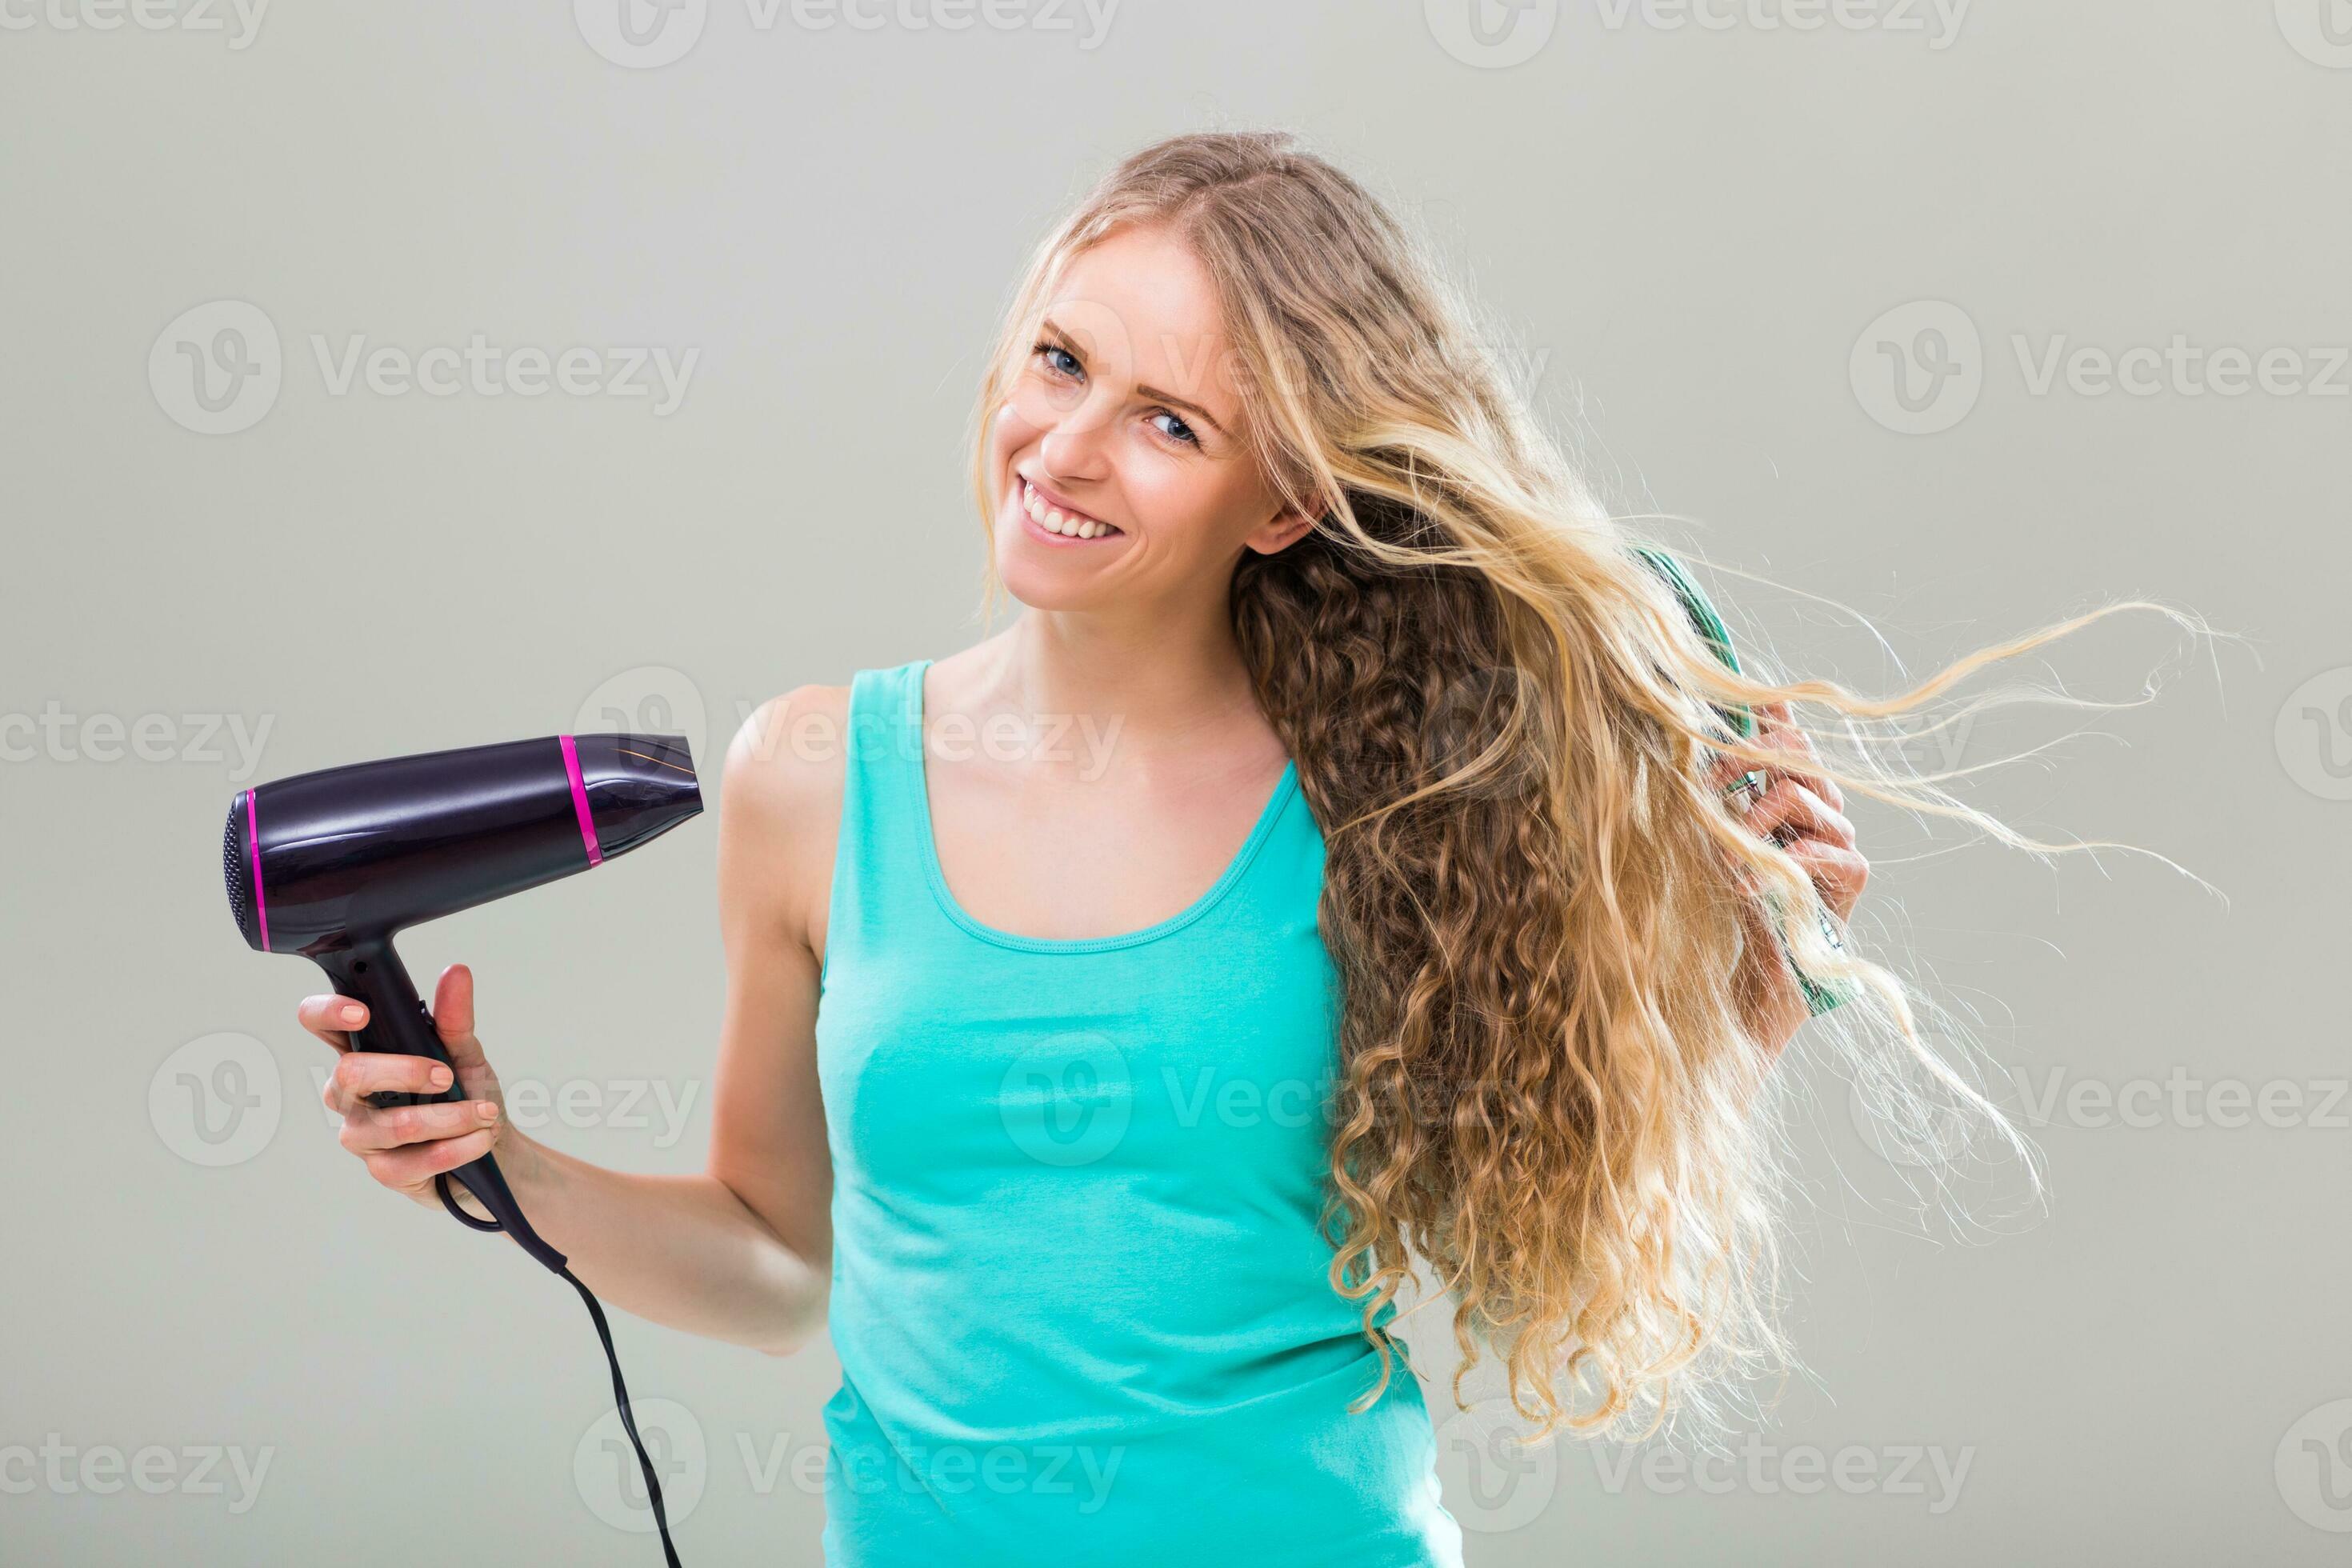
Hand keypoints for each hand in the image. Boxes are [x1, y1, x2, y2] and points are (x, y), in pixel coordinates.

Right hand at [301, 963, 513, 1210]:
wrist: (496, 1153)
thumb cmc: (467, 1096)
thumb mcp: (466, 1053)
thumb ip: (455, 1018)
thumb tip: (456, 973)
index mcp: (364, 1053)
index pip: (321, 1024)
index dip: (328, 1013)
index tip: (363, 1013)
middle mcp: (352, 1094)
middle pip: (349, 1073)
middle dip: (403, 1071)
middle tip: (447, 1076)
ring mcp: (363, 1135)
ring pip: (389, 1124)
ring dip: (447, 1117)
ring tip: (483, 1114)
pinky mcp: (384, 1171)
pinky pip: (412, 1162)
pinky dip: (455, 1148)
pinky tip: (479, 1139)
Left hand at [1707, 700, 1868, 922]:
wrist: (1770, 957)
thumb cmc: (1745, 892)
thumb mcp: (1722, 836)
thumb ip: (1720, 797)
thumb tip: (1690, 752)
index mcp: (1794, 790)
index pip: (1790, 738)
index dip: (1776, 711)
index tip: (1752, 694)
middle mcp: (1823, 803)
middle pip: (1798, 750)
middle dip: (1748, 758)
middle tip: (1711, 785)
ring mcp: (1840, 834)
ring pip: (1794, 794)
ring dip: (1750, 822)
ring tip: (1726, 857)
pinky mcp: (1853, 869)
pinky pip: (1816, 849)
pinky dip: (1777, 865)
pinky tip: (1748, 885)